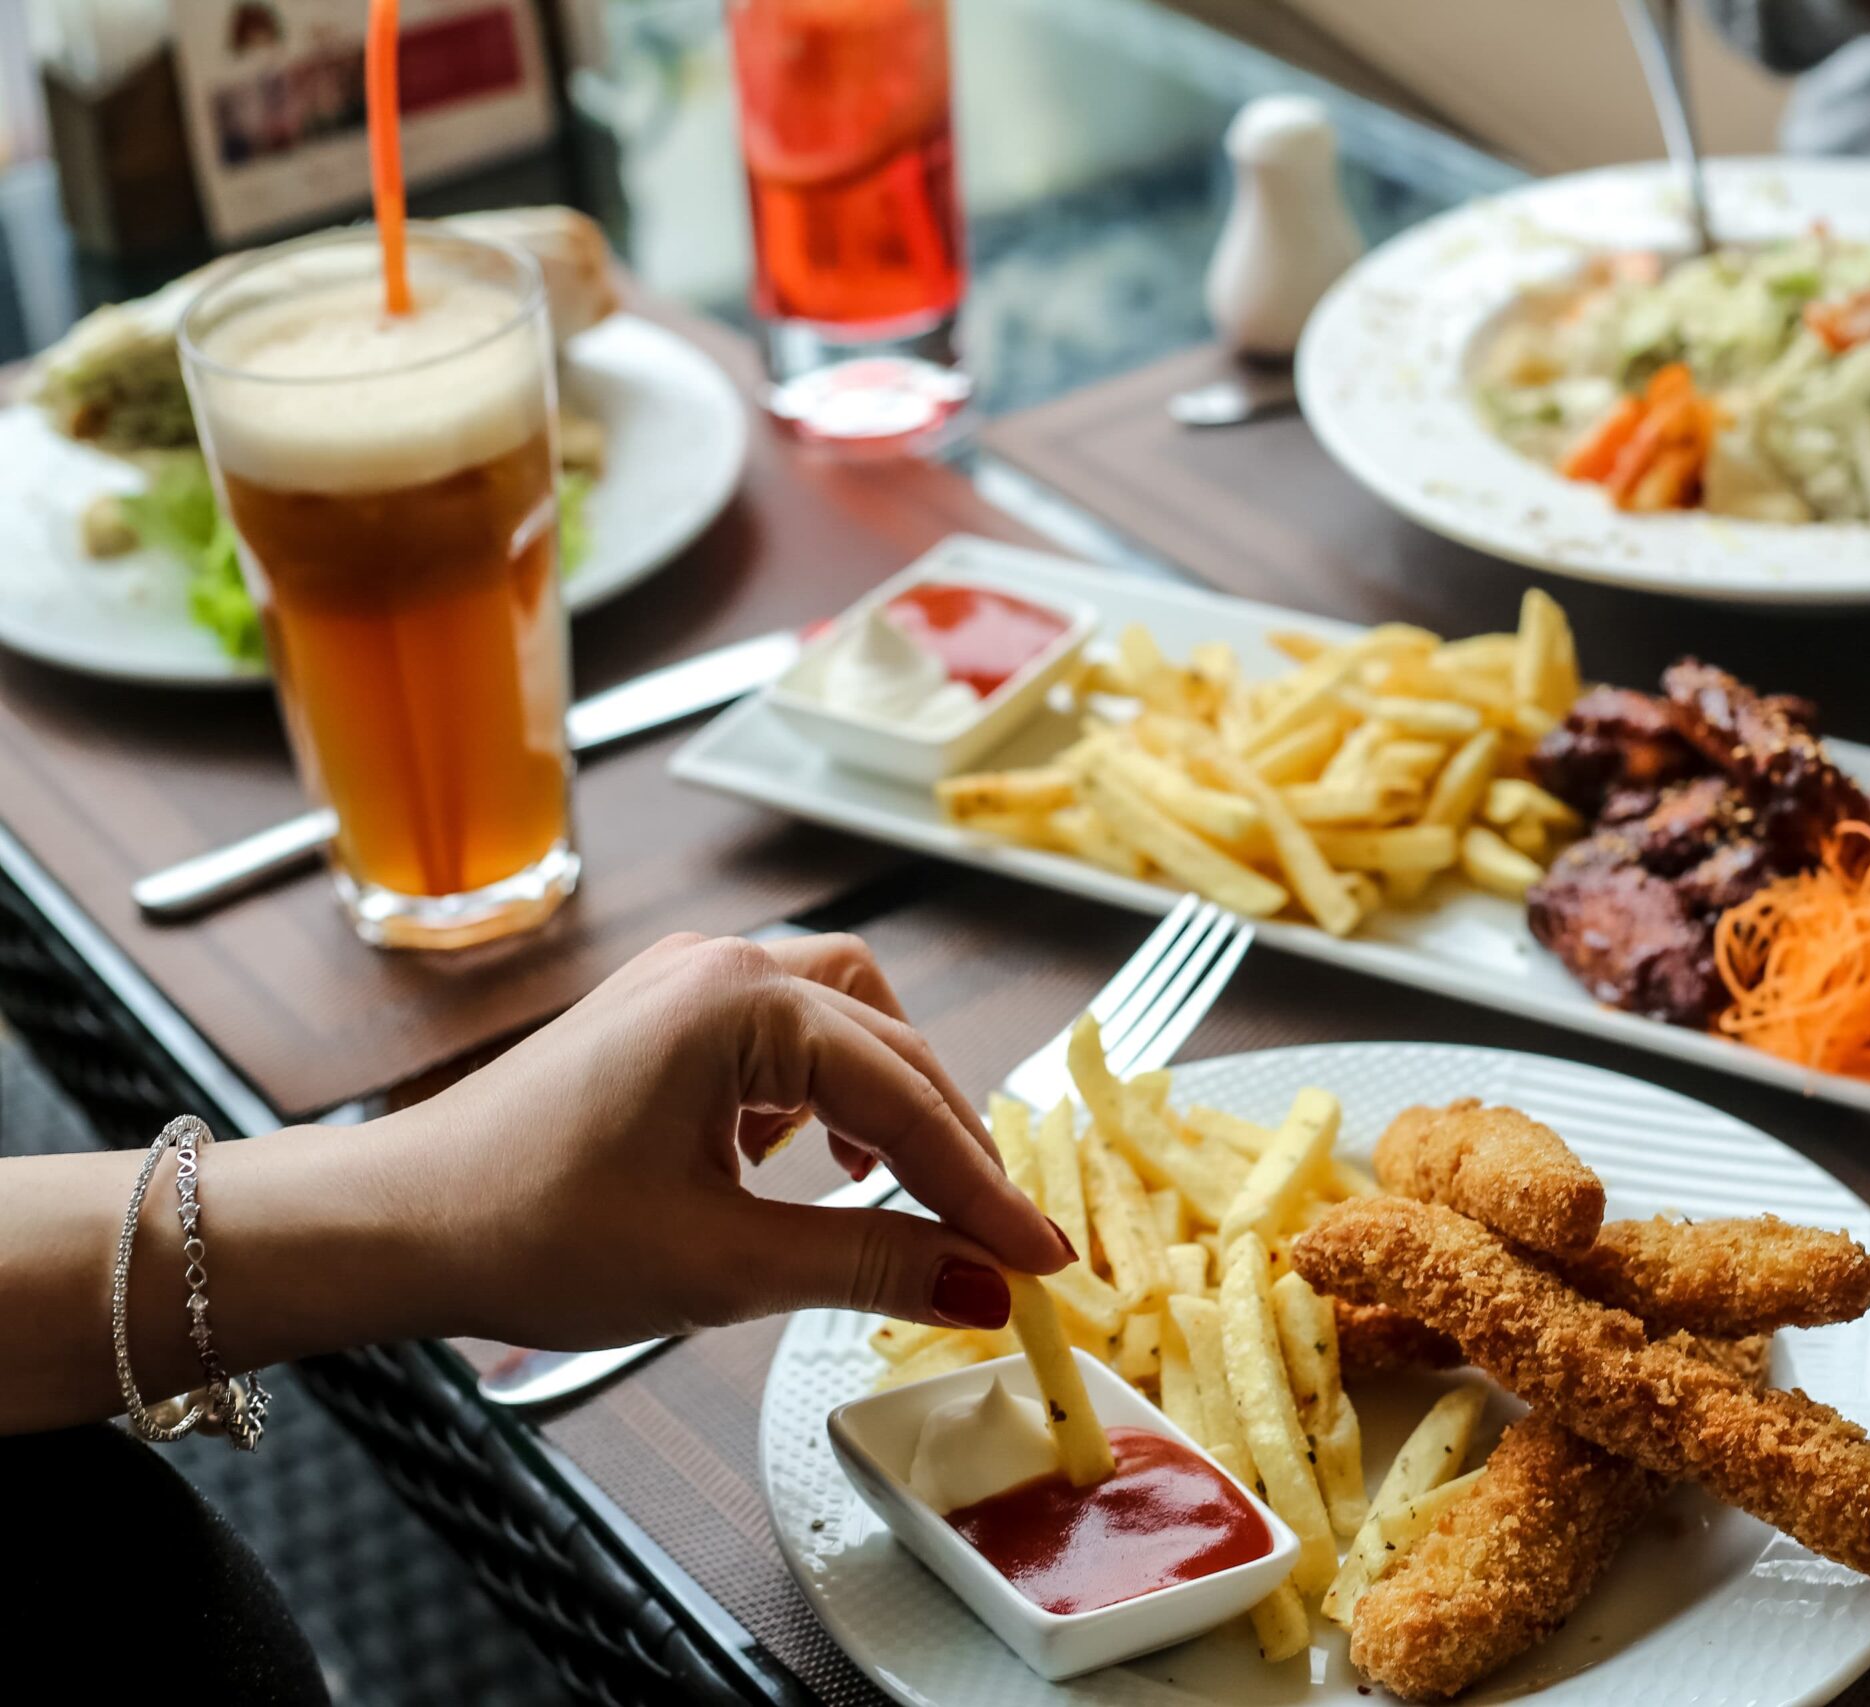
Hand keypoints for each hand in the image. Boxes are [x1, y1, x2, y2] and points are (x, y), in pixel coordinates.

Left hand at [377, 932, 1072, 1349]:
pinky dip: (828, 1094)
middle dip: (948, 1144)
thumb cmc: (530, 1232)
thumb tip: (984, 1282)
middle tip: (991, 1236)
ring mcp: (692, 981)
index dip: (983, 1188)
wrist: (396, 1223)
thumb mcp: (724, 1265)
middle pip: (893, 1043)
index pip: (906, 1100)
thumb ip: (870, 1262)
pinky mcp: (668, 1013)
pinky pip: (790, 1034)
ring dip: (890, 1103)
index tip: (1044, 1255)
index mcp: (741, 1006)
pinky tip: (809, 1163)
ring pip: (849, 1021)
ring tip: (897, 1192)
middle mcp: (726, 967)